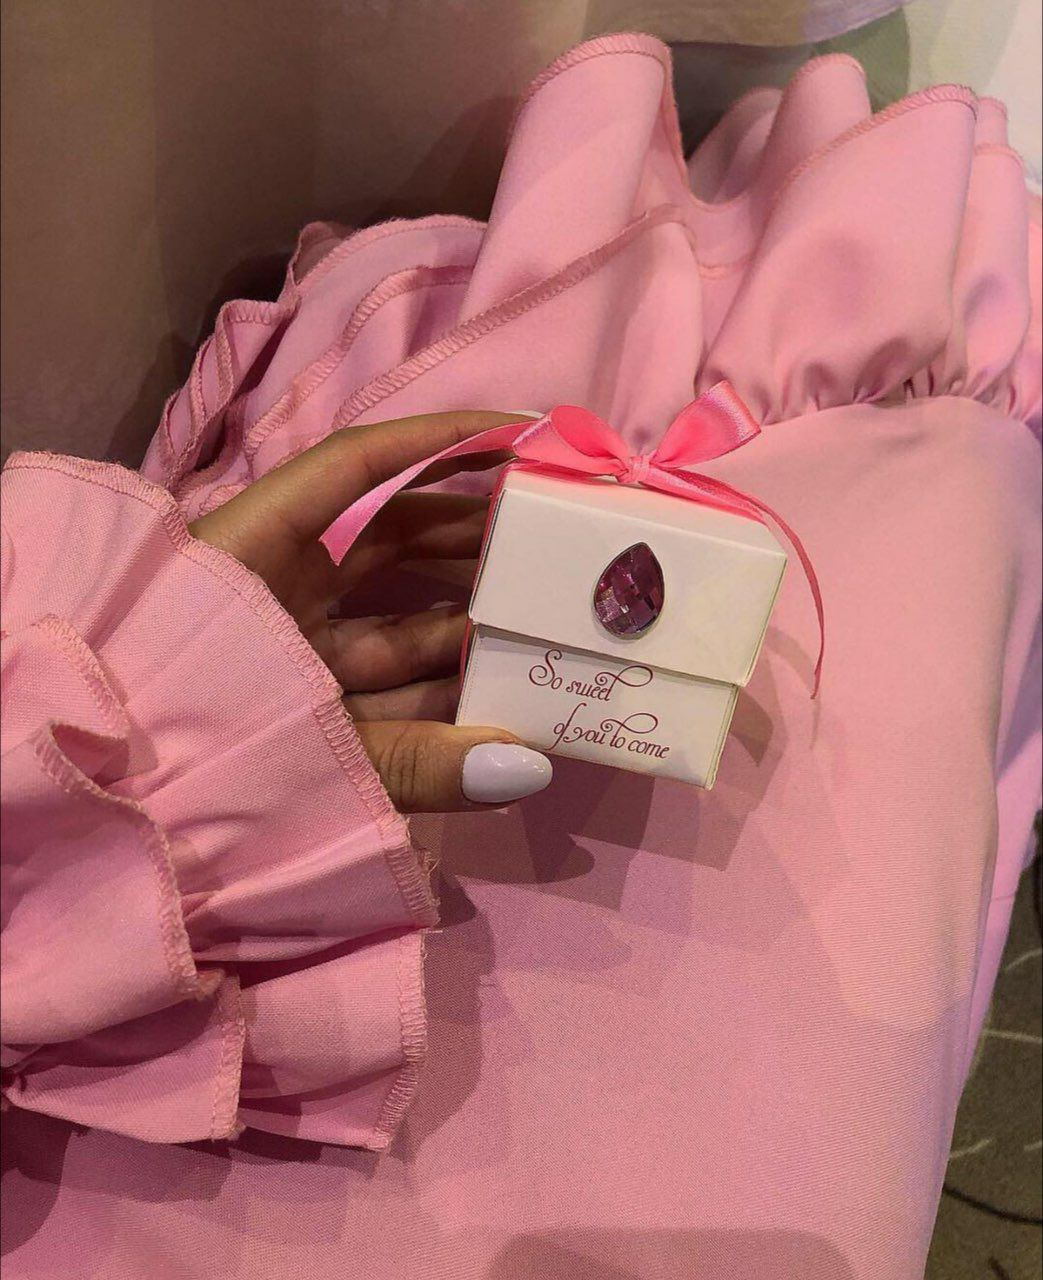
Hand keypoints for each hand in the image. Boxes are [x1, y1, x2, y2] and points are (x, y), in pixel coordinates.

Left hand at [190, 412, 552, 812]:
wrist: (90, 829)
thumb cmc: (176, 750)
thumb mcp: (298, 743)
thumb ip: (411, 762)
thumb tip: (529, 767)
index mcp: (249, 552)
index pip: (353, 468)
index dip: (437, 440)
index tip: (520, 432)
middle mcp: (273, 587)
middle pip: (389, 539)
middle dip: (473, 536)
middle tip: (554, 539)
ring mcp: (288, 646)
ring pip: (394, 615)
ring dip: (465, 618)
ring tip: (543, 617)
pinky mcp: (302, 701)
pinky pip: (379, 682)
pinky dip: (435, 688)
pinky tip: (499, 694)